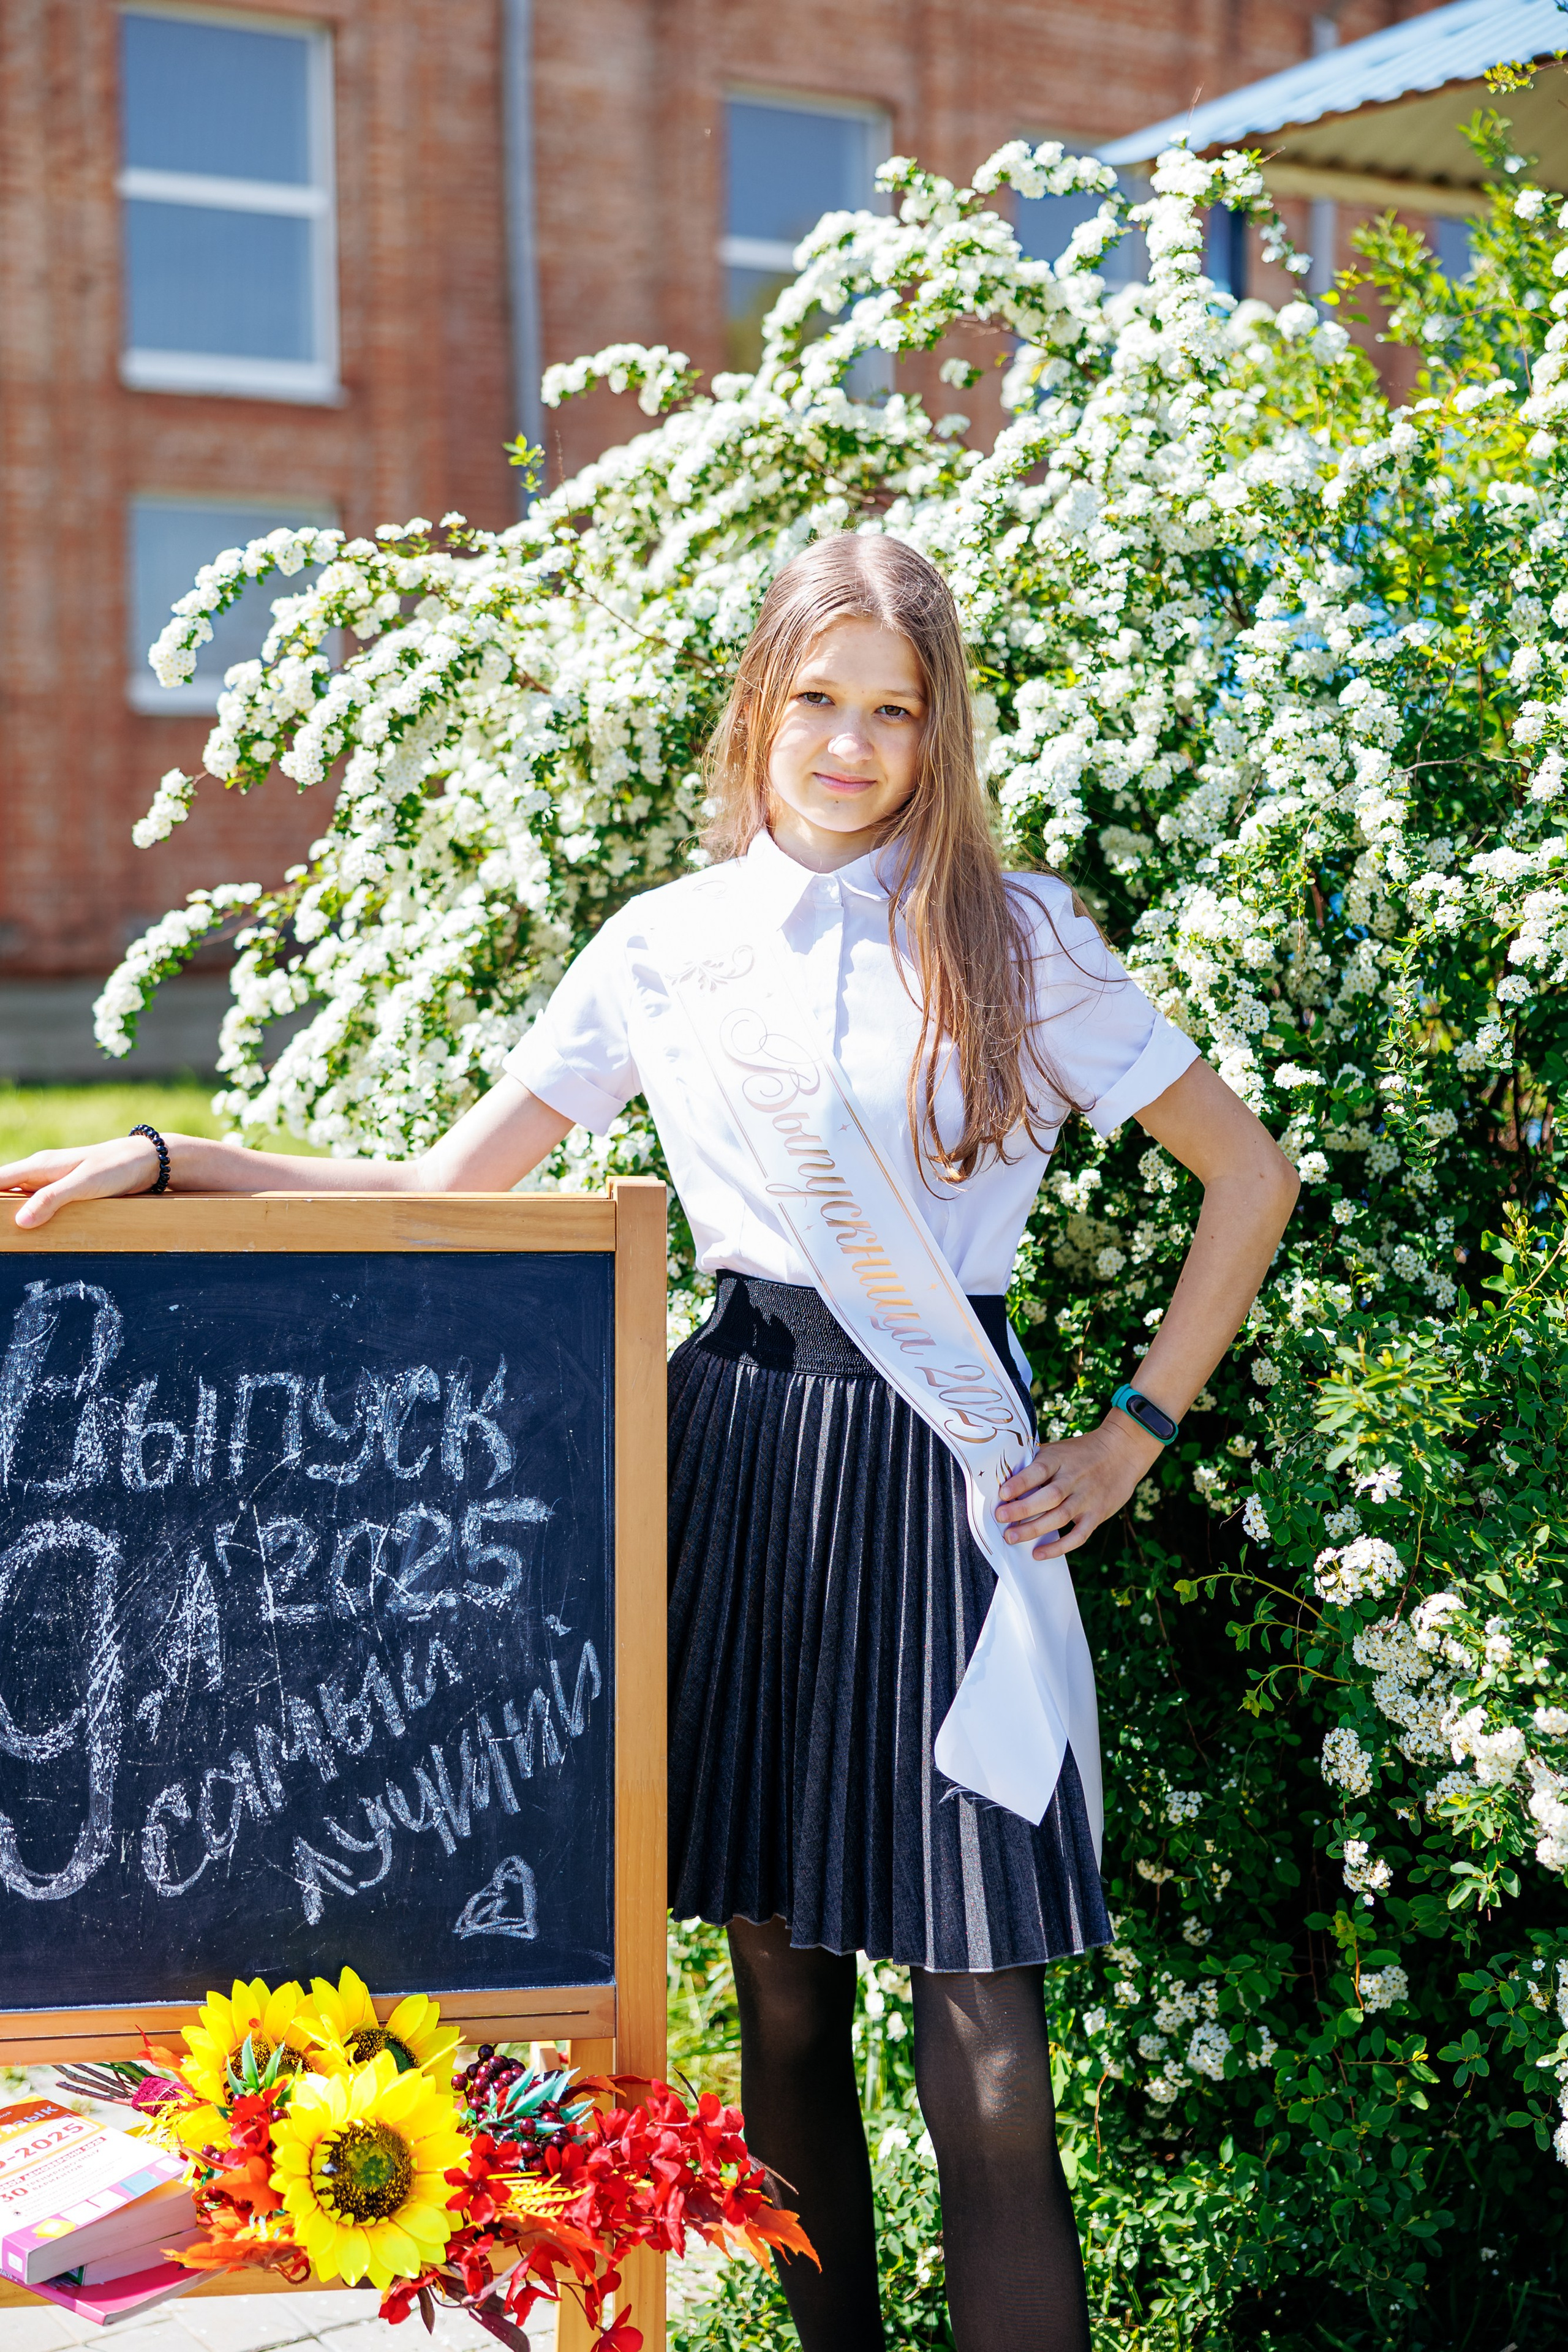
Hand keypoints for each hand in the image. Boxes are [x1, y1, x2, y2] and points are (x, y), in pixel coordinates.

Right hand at [0, 1137, 163, 1228]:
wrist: (147, 1161)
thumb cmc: (116, 1167)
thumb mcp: (84, 1184)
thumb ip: (52, 1199)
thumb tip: (20, 1221)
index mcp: (39, 1165)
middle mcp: (41, 1172)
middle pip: (4, 1190)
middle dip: (0, 1210)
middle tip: (2, 1235)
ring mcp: (52, 1182)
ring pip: (21, 1198)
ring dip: (13, 1214)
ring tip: (9, 1235)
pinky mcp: (65, 1191)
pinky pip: (40, 1203)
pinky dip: (33, 1215)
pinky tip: (32, 1230)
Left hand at [995, 1414, 1164, 1558]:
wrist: (1122, 1452)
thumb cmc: (1081, 1452)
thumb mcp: (1059, 1449)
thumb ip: (1036, 1462)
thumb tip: (1003, 1477)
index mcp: (1060, 1459)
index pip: (1039, 1470)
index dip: (1021, 1482)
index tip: (1003, 1494)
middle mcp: (1073, 1479)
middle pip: (1048, 1497)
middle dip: (1023, 1509)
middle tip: (1001, 1518)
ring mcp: (1087, 1498)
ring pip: (1060, 1517)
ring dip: (1034, 1529)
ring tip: (1011, 1537)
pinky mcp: (1097, 1515)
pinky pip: (1078, 1535)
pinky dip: (1059, 1547)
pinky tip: (1039, 1553)